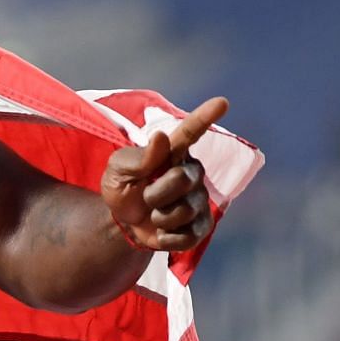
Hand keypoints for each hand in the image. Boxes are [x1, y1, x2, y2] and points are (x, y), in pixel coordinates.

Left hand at [100, 96, 226, 251]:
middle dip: (156, 193)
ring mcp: (200, 198)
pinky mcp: (202, 225)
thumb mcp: (118, 170)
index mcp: (173, 152)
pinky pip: (190, 235)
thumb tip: (161, 138)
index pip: (191, 132)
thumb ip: (137, 157)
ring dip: (160, 217)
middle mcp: (191, 171)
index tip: (221, 102)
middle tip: (145, 196)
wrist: (123, 221)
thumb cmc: (123, 187)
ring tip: (153, 213)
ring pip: (185, 209)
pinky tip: (162, 232)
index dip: (205, 117)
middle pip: (183, 179)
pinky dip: (169, 238)